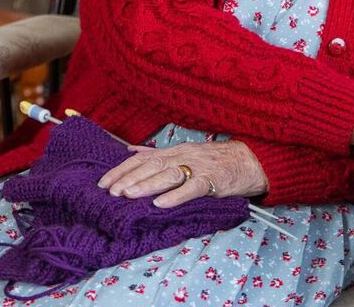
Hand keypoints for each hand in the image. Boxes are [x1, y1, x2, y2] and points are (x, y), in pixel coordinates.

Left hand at [96, 140, 268, 207]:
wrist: (249, 160)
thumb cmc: (215, 159)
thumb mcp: (185, 152)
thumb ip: (158, 153)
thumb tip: (131, 151)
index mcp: (175, 150)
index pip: (142, 158)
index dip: (122, 170)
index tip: (103, 183)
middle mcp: (183, 156)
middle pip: (152, 165)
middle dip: (129, 178)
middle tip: (111, 191)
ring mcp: (198, 167)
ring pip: (169, 174)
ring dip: (147, 185)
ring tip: (129, 195)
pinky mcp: (213, 180)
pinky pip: (192, 188)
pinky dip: (176, 195)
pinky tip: (162, 204)